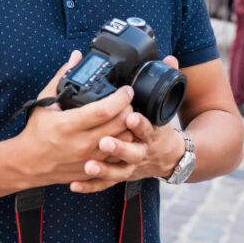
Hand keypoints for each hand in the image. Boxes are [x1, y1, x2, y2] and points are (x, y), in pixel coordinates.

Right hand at [14, 50, 135, 187]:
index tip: (126, 90)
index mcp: (68, 125)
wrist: (27, 163)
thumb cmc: (36, 133)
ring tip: (124, 118)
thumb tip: (75, 56)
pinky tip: (118, 136)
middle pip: (119, 125)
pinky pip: (118, 158)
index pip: (104, 110)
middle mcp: (81, 143)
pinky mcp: (92, 170)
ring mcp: (89, 159)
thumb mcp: (44, 102)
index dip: (121, 98)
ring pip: (123, 142)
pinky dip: (123, 145)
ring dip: (127, 128)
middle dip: (129, 110)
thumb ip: (61, 77)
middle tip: (127, 103)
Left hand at [69, 55, 185, 193]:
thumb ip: (163, 81)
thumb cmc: (160, 129)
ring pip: (116, 171)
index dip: (139, 122)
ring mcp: (130, 166)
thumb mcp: (163, 107)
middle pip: (130, 150)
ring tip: (87, 165)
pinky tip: (74, 184)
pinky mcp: (120, 176)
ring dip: (102, 168)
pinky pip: (104, 185)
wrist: (169, 159)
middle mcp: (140, 151)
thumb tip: (169, 57)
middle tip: (102, 141)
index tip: (129, 116)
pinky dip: (90, 185)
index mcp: (150, 132)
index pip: (146, 126)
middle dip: (117, 147)